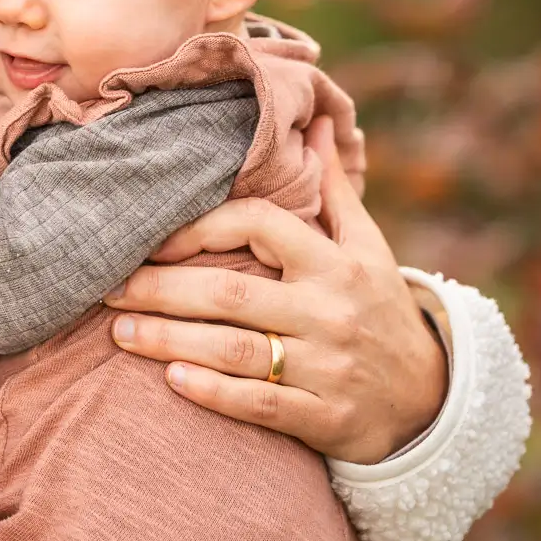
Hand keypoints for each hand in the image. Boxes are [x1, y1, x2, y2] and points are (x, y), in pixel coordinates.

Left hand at [104, 116, 447, 463]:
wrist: (432, 402)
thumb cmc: (379, 309)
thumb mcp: (369, 247)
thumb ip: (334, 189)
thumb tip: (318, 122)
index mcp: (336, 263)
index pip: (260, 226)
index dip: (200, 228)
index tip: (150, 238)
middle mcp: (330, 311)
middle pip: (230, 293)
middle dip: (161, 288)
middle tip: (108, 287)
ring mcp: (327, 367)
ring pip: (236, 350)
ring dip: (169, 340)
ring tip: (119, 332)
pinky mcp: (324, 418)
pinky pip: (261, 405)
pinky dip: (214, 393)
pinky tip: (171, 380)